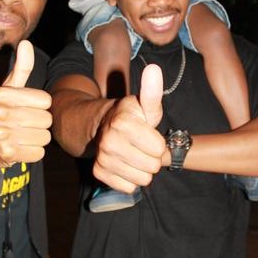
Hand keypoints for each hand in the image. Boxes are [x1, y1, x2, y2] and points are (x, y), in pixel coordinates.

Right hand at [0, 40, 52, 185]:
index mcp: (2, 94)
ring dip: (36, 140)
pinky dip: (32, 153)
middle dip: (38, 125)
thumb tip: (26, 42)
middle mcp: (0, 112)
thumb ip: (20, 68)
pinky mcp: (7, 153)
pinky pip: (39, 153)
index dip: (39, 107)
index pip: (46, 100)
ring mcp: (3, 133)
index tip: (25, 109)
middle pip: (47, 120)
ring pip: (44, 137)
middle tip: (23, 126)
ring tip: (21, 137)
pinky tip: (19, 149)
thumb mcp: (4, 89)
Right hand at [92, 63, 165, 192]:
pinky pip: (128, 188)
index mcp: (123, 123)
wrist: (103, 126)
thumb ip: (152, 92)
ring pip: (141, 180)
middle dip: (151, 158)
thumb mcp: (145, 105)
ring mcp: (103, 158)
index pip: (158, 149)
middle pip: (152, 167)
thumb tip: (154, 69)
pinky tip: (125, 164)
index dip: (158, 143)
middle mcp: (109, 142)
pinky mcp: (99, 173)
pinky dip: (130, 179)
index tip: (148, 134)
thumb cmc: (132, 117)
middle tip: (142, 146)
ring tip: (134, 154)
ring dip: (142, 169)